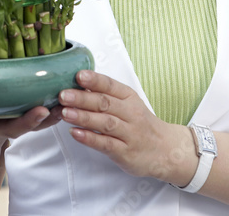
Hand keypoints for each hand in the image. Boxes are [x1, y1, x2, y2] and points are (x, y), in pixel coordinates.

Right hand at [0, 65, 62, 158]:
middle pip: (7, 130)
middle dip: (22, 122)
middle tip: (39, 111)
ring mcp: (7, 133)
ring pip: (29, 128)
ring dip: (45, 118)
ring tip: (59, 106)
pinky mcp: (21, 129)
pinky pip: (40, 123)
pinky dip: (54, 114)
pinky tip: (69, 100)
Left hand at [59, 70, 198, 186]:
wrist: (165, 150)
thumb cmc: (140, 123)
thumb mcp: (128, 104)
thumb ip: (106, 94)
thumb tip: (78, 83)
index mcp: (129, 97)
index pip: (111, 86)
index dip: (95, 80)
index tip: (78, 75)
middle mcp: (131, 113)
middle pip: (105, 103)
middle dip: (83, 98)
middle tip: (63, 95)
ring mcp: (129, 134)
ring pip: (105, 123)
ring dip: (84, 117)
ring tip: (65, 112)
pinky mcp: (125, 153)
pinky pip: (106, 144)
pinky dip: (90, 138)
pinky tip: (75, 133)